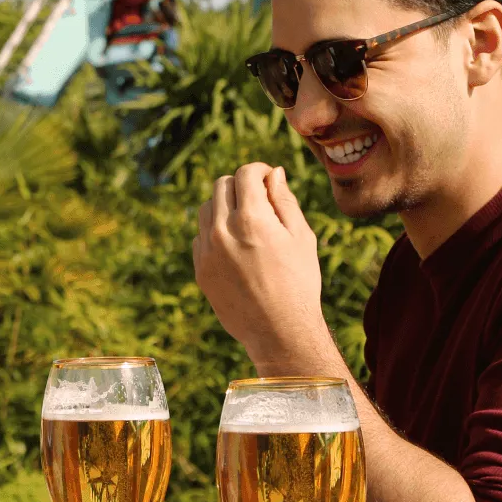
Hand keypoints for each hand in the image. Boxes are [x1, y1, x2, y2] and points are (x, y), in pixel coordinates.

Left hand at [192, 162, 329, 370]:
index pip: (245, 174)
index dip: (259, 170)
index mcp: (252, 219)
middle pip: (222, 185)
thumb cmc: (298, 282)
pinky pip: (201, 236)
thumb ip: (284, 200)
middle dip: (241, 184)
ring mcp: (207, 251)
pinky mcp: (200, 269)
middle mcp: (223, 231)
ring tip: (247, 221)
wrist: (279, 330)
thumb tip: (274, 173)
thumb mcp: (301, 237)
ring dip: (225, 205)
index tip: (268, 178)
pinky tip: (236, 246)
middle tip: (259, 198)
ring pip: (207, 208)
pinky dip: (215, 231)